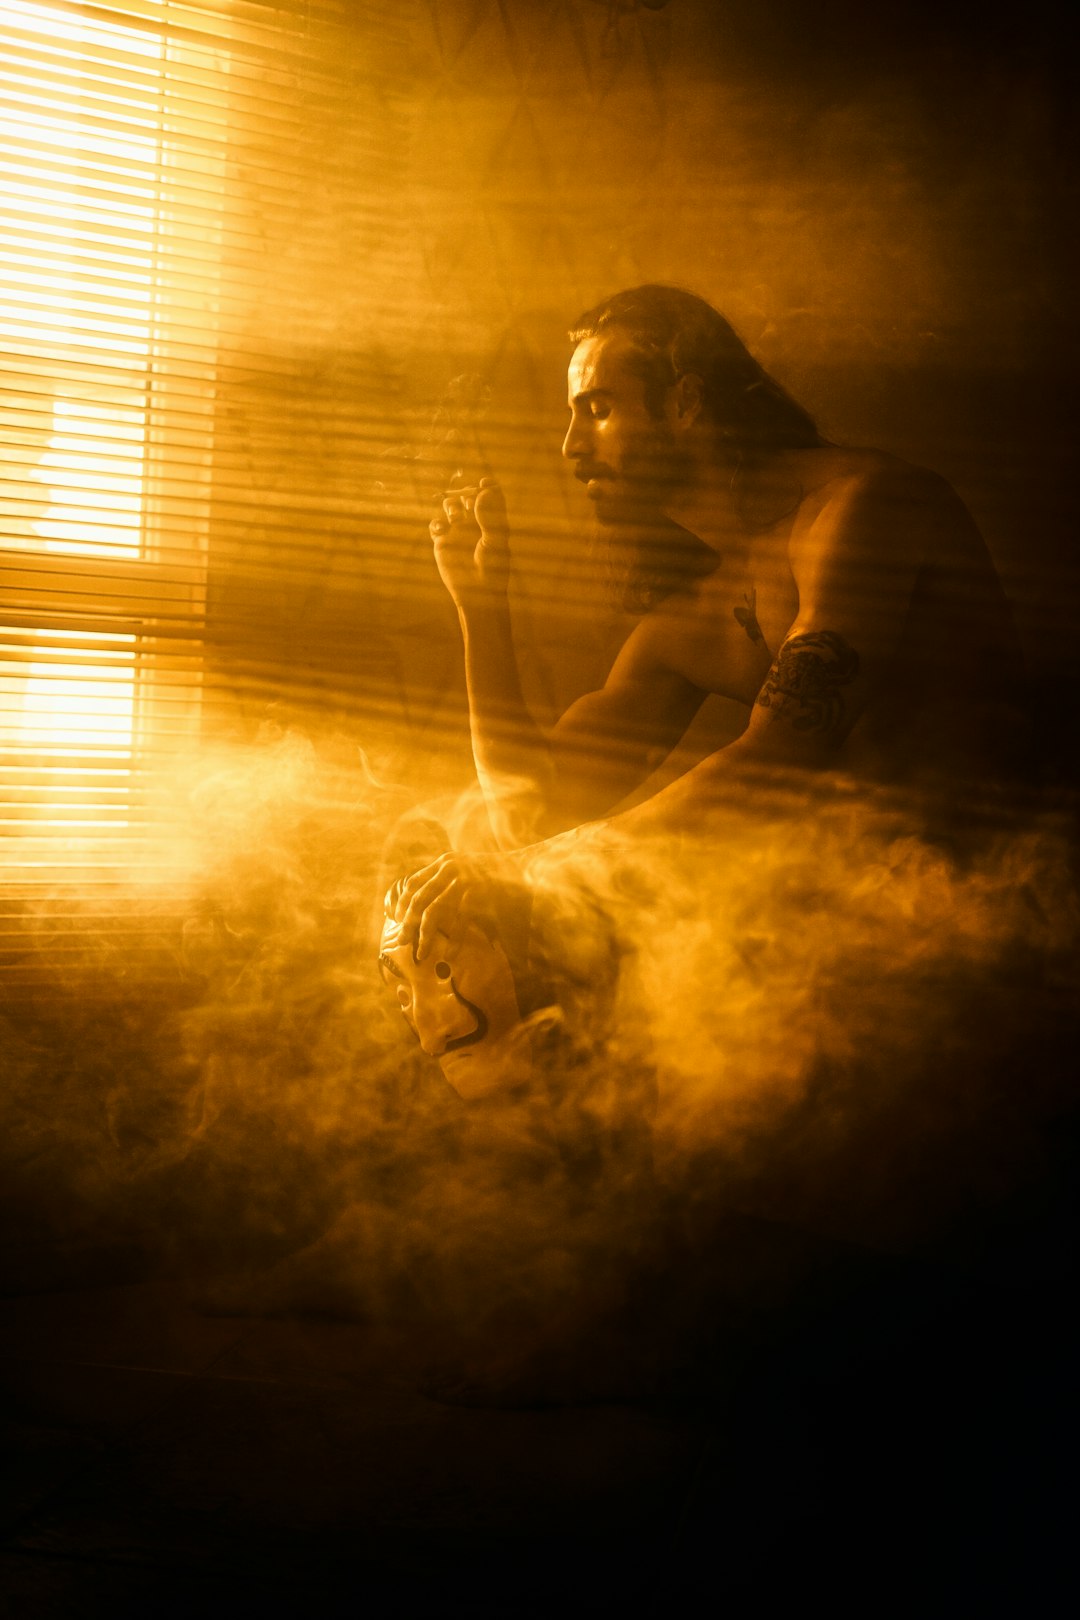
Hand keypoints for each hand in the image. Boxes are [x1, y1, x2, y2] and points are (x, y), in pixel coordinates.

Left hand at [394, 849, 516, 961]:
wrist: (528, 869)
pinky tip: (449, 954)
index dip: (401, 904)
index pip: (413, 883)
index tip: (396, 921)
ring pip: (432, 911)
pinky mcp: (477, 892)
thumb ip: (450, 884)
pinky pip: (457, 921)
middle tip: (402, 942)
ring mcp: (463, 879)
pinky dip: (452, 940)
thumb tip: (430, 908)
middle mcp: (450, 867)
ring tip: (421, 953)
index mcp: (446, 862)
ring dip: (424, 935)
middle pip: (418, 898)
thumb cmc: (500, 877)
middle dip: (407, 923)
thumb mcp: (469, 873)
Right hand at [429, 476, 510, 607]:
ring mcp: (458, 530)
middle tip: (468, 502)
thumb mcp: (495, 541)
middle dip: (466, 493)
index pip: (489, 494)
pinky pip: (436, 524)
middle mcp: (474, 521)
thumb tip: (483, 492)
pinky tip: (442, 530)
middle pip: (467, 495)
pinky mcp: (443, 541)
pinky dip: (437, 523)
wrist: (478, 592)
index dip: (486, 486)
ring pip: (450, 505)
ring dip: (451, 505)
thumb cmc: (493, 568)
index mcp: (492, 519)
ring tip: (455, 517)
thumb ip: (490, 517)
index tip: (484, 484)